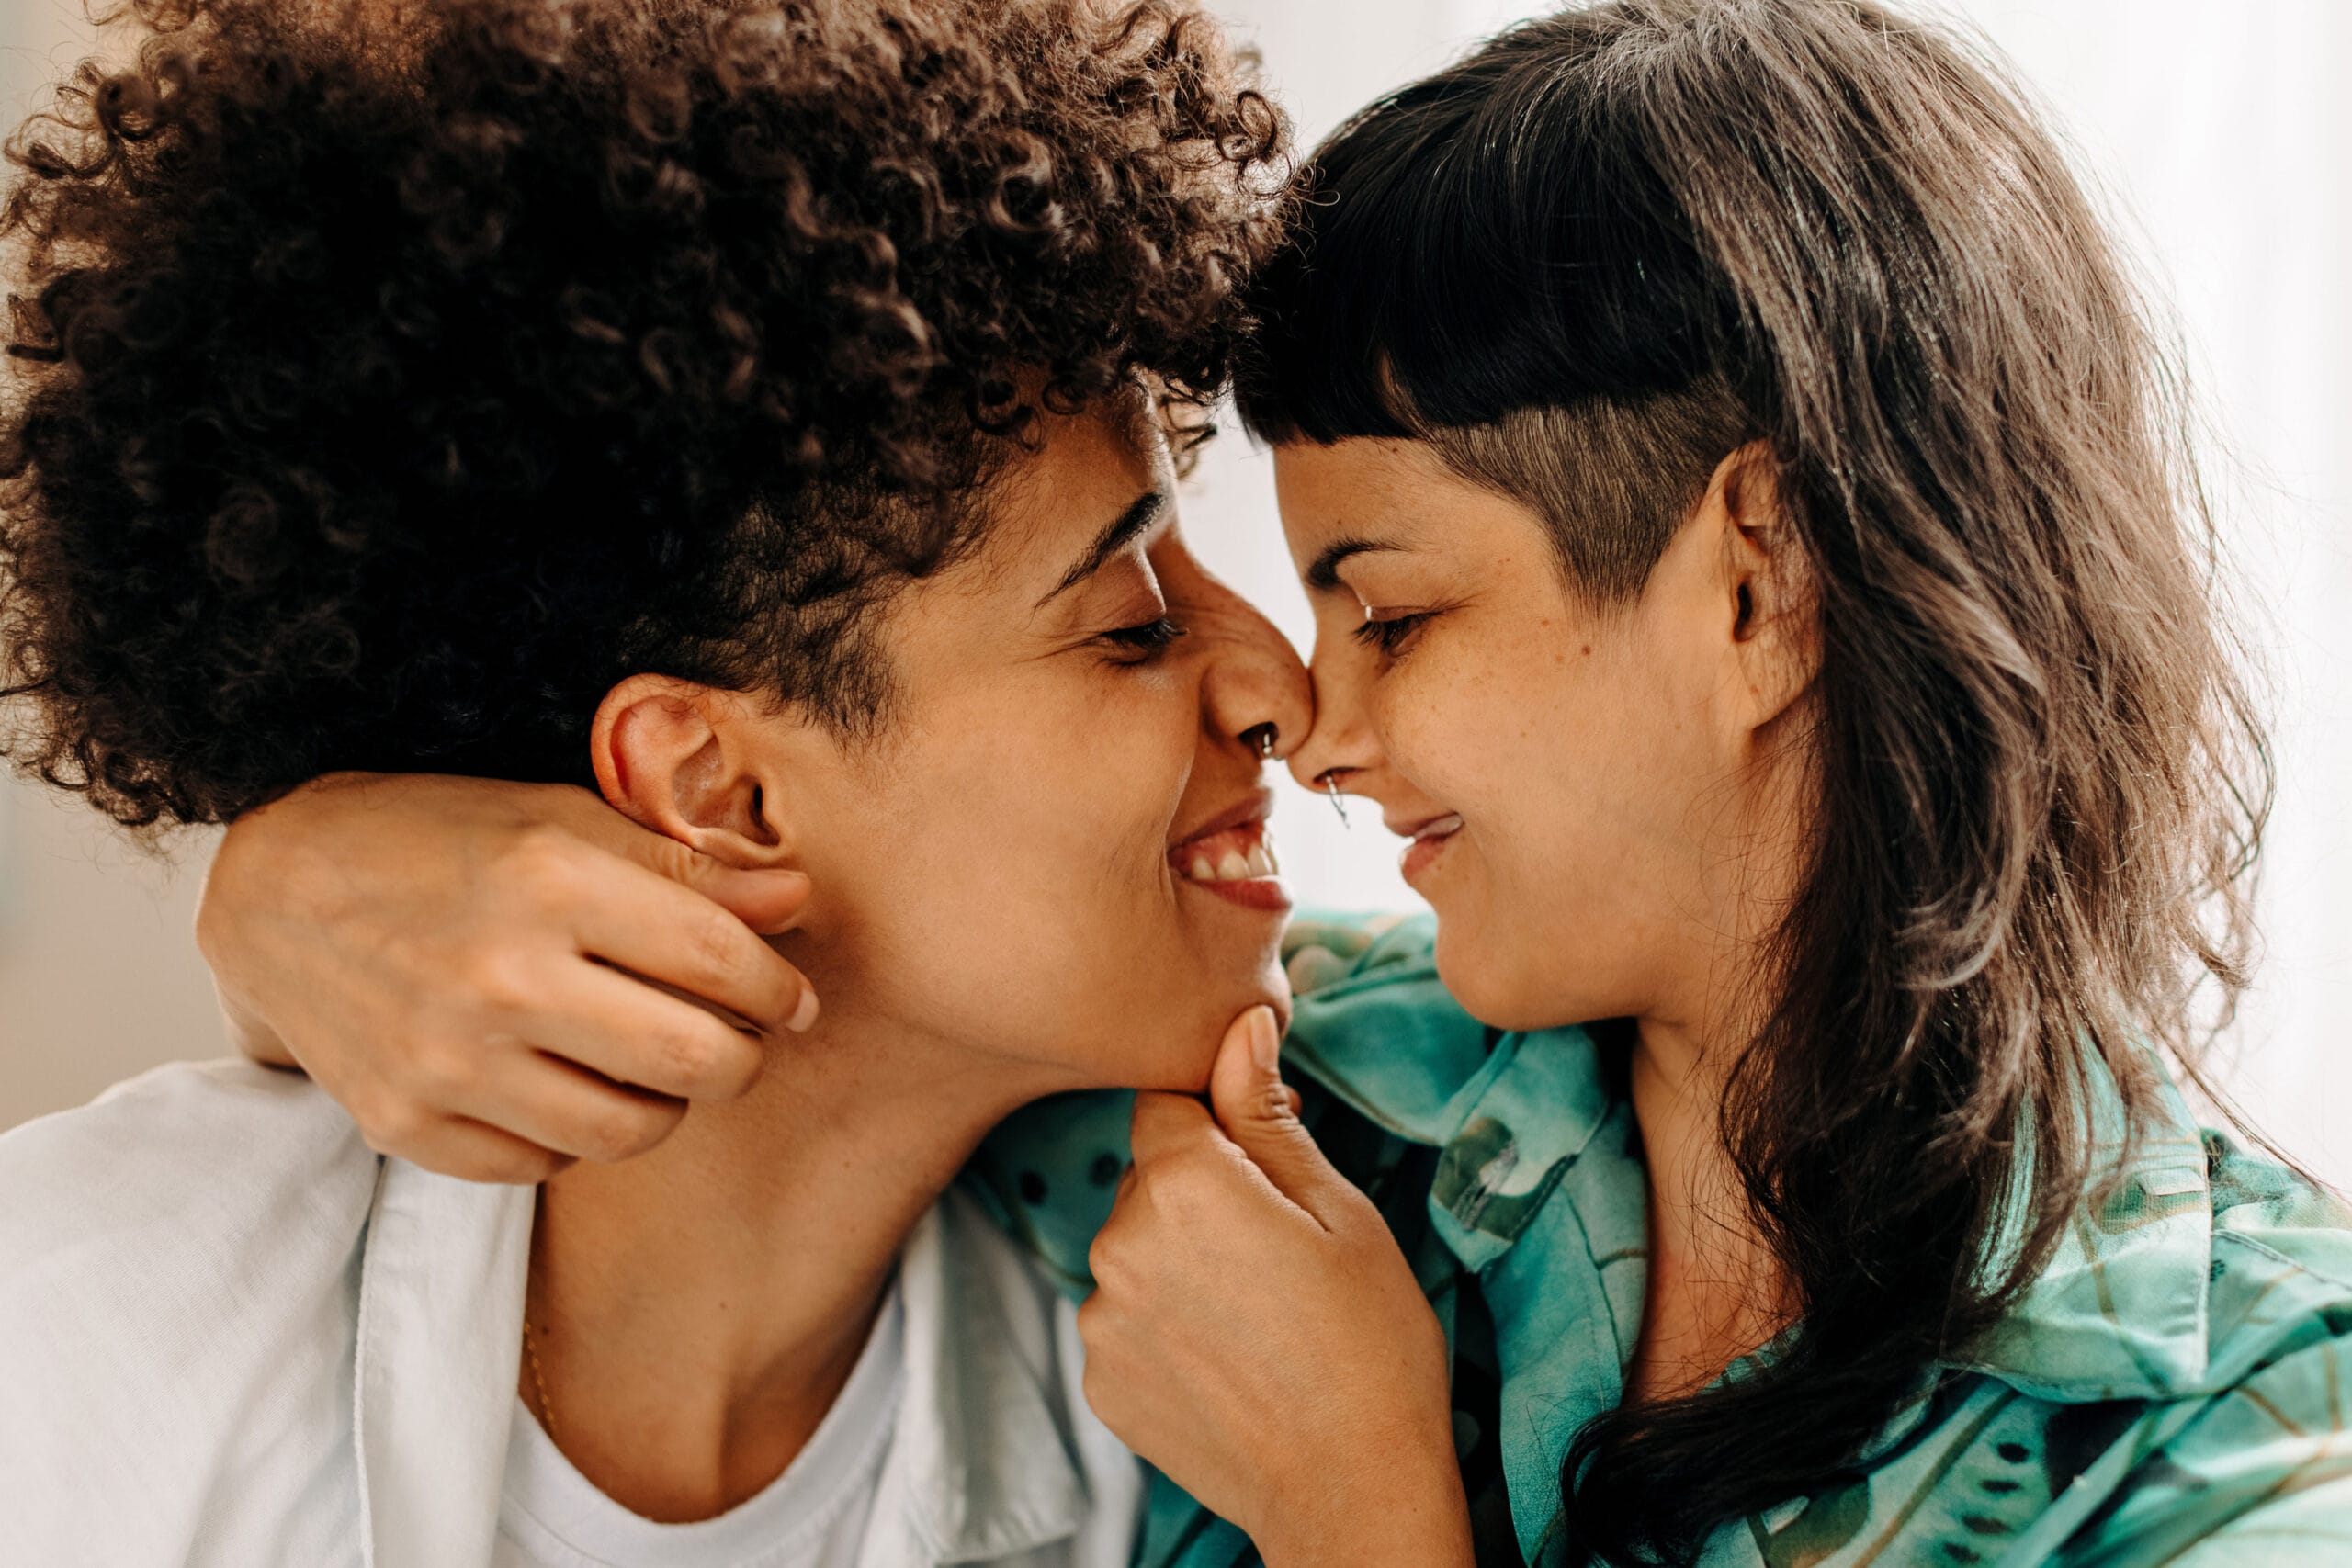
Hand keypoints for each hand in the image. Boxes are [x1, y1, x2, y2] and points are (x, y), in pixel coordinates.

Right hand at [196, 772, 816, 1182]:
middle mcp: (501, 978)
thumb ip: (686, 866)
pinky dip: (577, 1135)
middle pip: (697, 1062)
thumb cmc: (439, 840)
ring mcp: (449, 1062)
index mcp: (552, 880)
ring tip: (656, 1062)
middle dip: (744, 1057)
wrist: (274, 893)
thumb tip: (797, 899)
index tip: (791, 997)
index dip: (780, 987)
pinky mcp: (408, 1124)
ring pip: (631, 1131)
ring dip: (669, 1105)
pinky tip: (565, 1082)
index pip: (722, 962)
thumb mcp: (562, 816)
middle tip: (740, 1038)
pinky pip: (547, 1165)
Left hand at [1077, 1008, 1472, 1567]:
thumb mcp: (1337, 1209)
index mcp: (1182, 1182)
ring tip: (1258, 1312)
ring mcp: (1101, 1318)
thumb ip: (1264, 1112)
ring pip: (1135, 1247)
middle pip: (1148, 1176)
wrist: (1353, 1491)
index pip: (1166, 1101)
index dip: (1220, 1120)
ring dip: (1178, 1259)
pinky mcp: (1099, 1379)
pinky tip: (1228, 1355)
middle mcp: (1119, 1242)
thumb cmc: (1370, 1345)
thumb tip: (1241, 1020)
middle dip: (1200, 1190)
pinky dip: (1165, 1323)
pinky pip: (1126, 1315)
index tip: (1266, 1158)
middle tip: (1279, 1249)